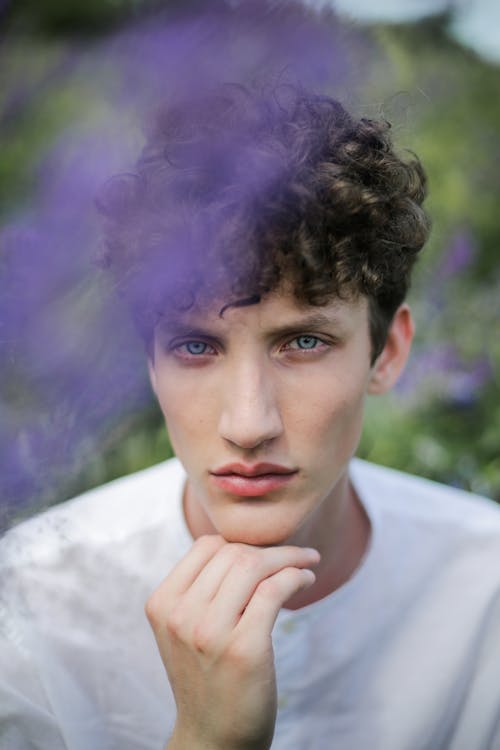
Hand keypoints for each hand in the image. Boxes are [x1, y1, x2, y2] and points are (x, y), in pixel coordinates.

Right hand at [145, 535, 319, 749]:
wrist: (212, 740)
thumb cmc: (206, 677)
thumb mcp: (185, 629)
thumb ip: (201, 589)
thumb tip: (246, 547)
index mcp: (162, 604)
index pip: (206, 546)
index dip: (239, 543)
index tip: (264, 553)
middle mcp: (180, 616)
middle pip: (234, 553)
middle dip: (271, 549)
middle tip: (297, 555)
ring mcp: (209, 633)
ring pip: (255, 566)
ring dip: (289, 558)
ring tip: (306, 563)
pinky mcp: (243, 649)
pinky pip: (275, 590)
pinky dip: (296, 576)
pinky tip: (306, 580)